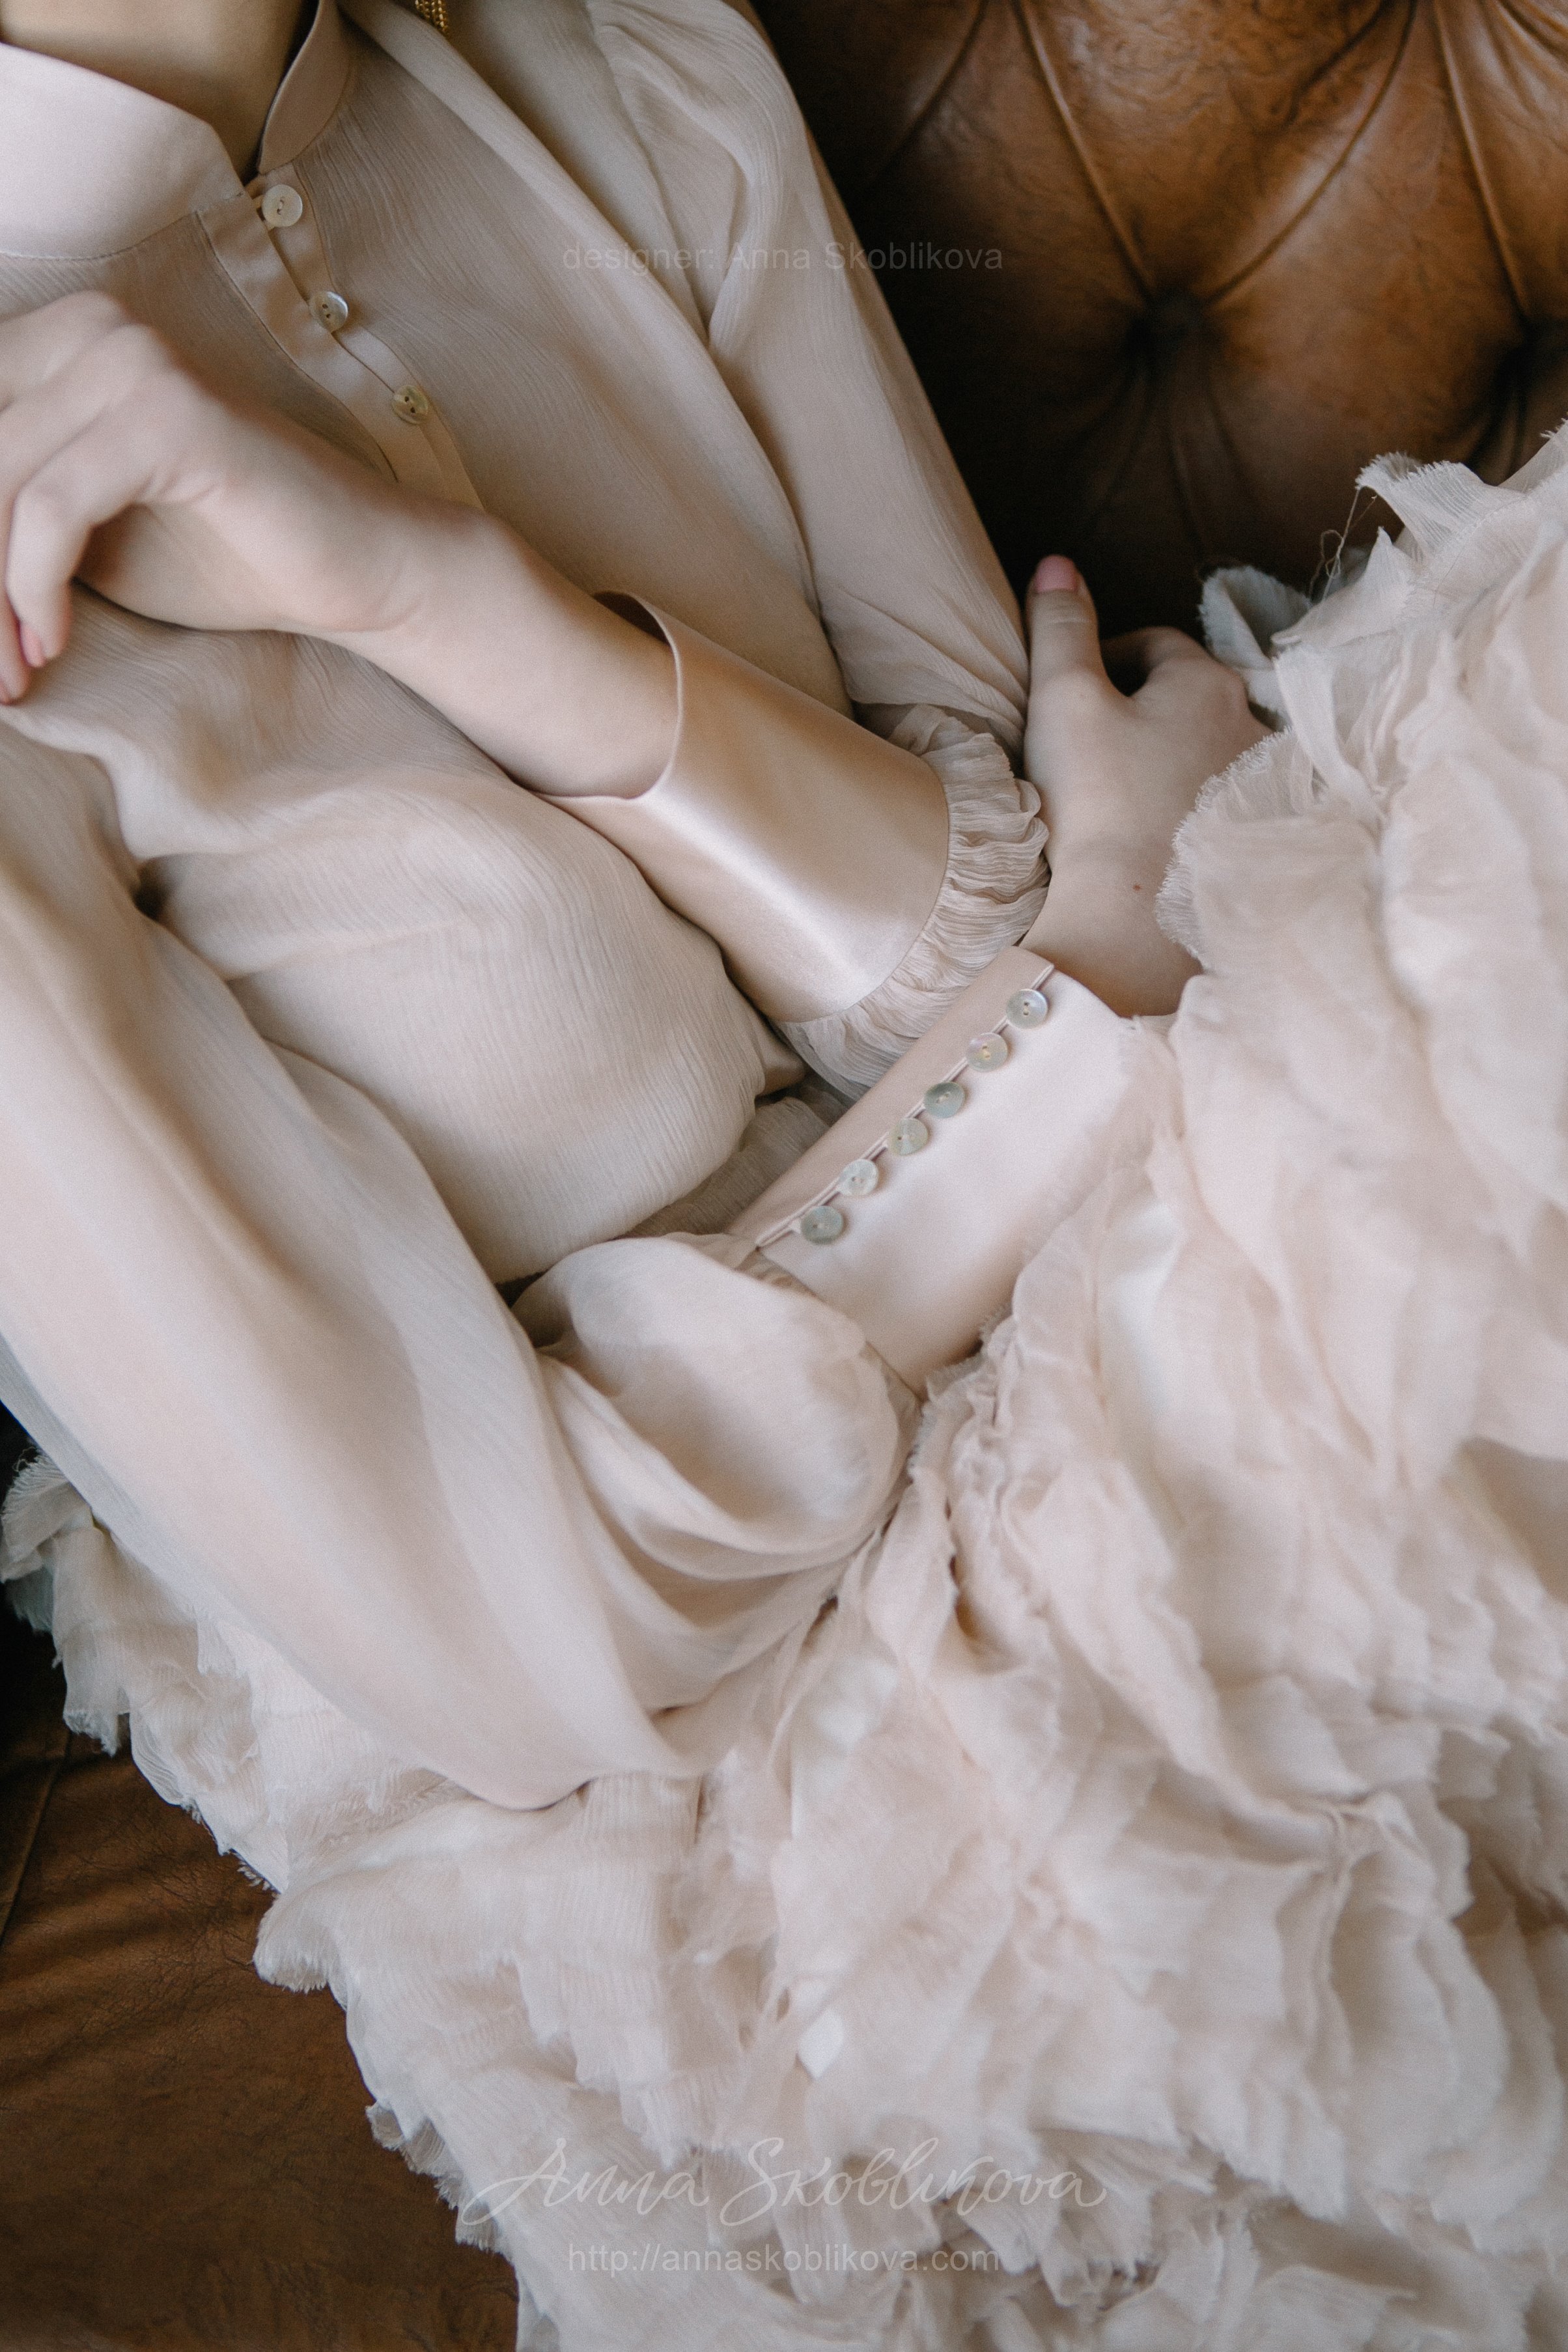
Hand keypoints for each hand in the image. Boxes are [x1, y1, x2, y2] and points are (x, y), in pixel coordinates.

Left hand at [0, 291, 674, 793]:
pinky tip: (53, 641)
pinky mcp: (171, 415)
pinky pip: (52, 502)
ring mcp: (132, 362)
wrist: (361, 575)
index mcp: (63, 341)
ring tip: (14, 672)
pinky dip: (34, 583)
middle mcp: (91, 330)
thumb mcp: (83, 538)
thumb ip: (9, 517)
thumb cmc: (228, 560)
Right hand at [1020, 556, 1267, 1014]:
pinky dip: (1191, 805)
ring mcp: (1257, 787)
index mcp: (1205, 680)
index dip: (1106, 659)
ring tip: (1126, 791)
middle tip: (1094, 743)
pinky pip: (1221, 803)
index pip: (1154, 645)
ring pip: (1208, 751)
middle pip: (1188, 697)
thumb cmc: (1097, 802)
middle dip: (1145, 708)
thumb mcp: (1063, 701)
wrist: (1134, 915)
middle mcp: (1249, 723)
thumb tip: (1058, 562)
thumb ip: (1060, 628)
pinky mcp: (1256, 839)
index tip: (1073, 692)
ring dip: (1174, 757)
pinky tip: (1157, 832)